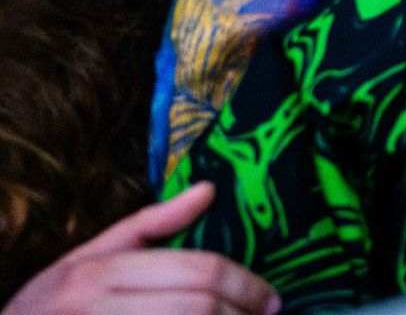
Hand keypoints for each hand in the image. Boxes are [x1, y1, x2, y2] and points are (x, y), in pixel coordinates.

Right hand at [3, 182, 280, 314]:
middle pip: (197, 307)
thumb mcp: (88, 259)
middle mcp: (95, 308)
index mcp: (97, 273)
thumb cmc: (49, 306)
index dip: (245, 285)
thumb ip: (149, 226)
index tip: (270, 299)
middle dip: (242, 313)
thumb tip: (208, 190)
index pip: (197, 272)